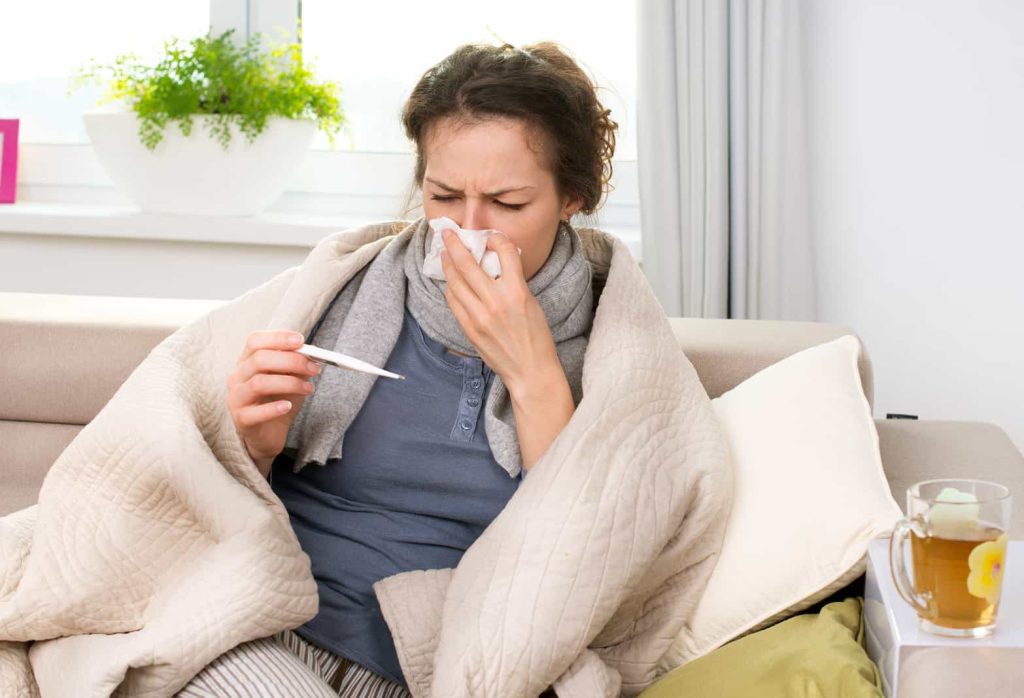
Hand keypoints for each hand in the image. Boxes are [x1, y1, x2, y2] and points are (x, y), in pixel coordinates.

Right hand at [226, 330, 321, 476]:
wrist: (270, 433)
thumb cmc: (279, 400)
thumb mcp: (290, 378)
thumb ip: (297, 364)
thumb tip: (312, 352)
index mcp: (247, 361)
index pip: (255, 341)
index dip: (278, 338)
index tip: (301, 341)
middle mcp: (237, 377)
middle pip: (260, 359)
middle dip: (291, 361)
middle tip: (314, 368)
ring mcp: (236, 398)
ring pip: (259, 383)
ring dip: (289, 383)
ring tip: (309, 389)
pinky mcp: (241, 420)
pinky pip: (255, 412)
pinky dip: (275, 408)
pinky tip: (288, 406)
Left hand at [440, 228, 562, 395]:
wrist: (530, 370)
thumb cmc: (535, 338)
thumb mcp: (531, 303)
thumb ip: (513, 282)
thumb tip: (494, 264)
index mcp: (517, 292)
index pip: (504, 252)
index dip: (495, 238)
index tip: (489, 236)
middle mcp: (496, 302)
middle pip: (468, 263)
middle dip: (454, 244)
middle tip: (447, 233)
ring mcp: (479, 316)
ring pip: (455, 281)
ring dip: (448, 265)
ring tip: (445, 255)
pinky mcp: (469, 329)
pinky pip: (453, 301)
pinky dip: (451, 288)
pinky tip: (451, 282)